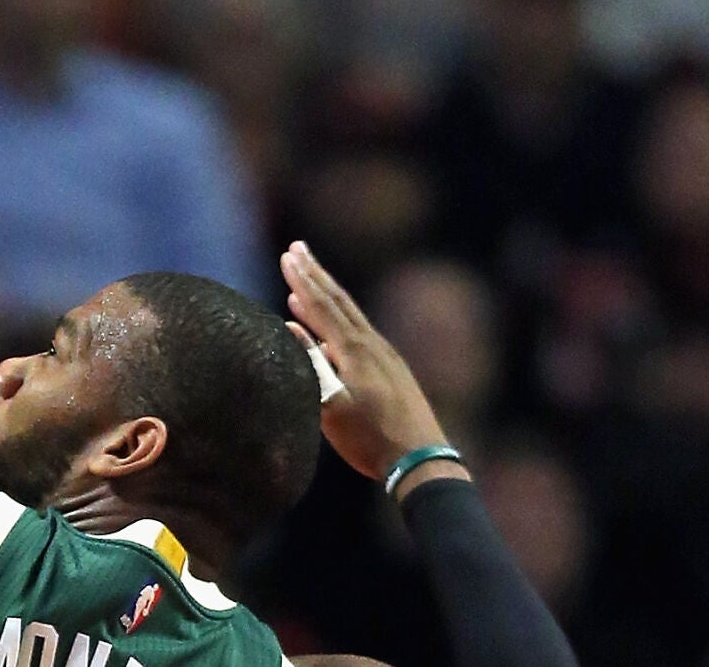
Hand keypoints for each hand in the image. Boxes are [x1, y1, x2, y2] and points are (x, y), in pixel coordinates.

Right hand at [280, 241, 457, 493]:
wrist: (420, 460)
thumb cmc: (371, 437)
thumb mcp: (331, 405)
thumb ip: (311, 363)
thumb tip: (290, 327)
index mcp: (354, 351)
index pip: (323, 306)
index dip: (303, 280)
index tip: (288, 255)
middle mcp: (372, 345)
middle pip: (339, 300)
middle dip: (316, 273)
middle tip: (298, 247)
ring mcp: (384, 355)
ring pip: (351, 314)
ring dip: (327, 293)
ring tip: (309, 276)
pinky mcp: (390, 369)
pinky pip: (359, 331)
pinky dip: (340, 318)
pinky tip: (331, 326)